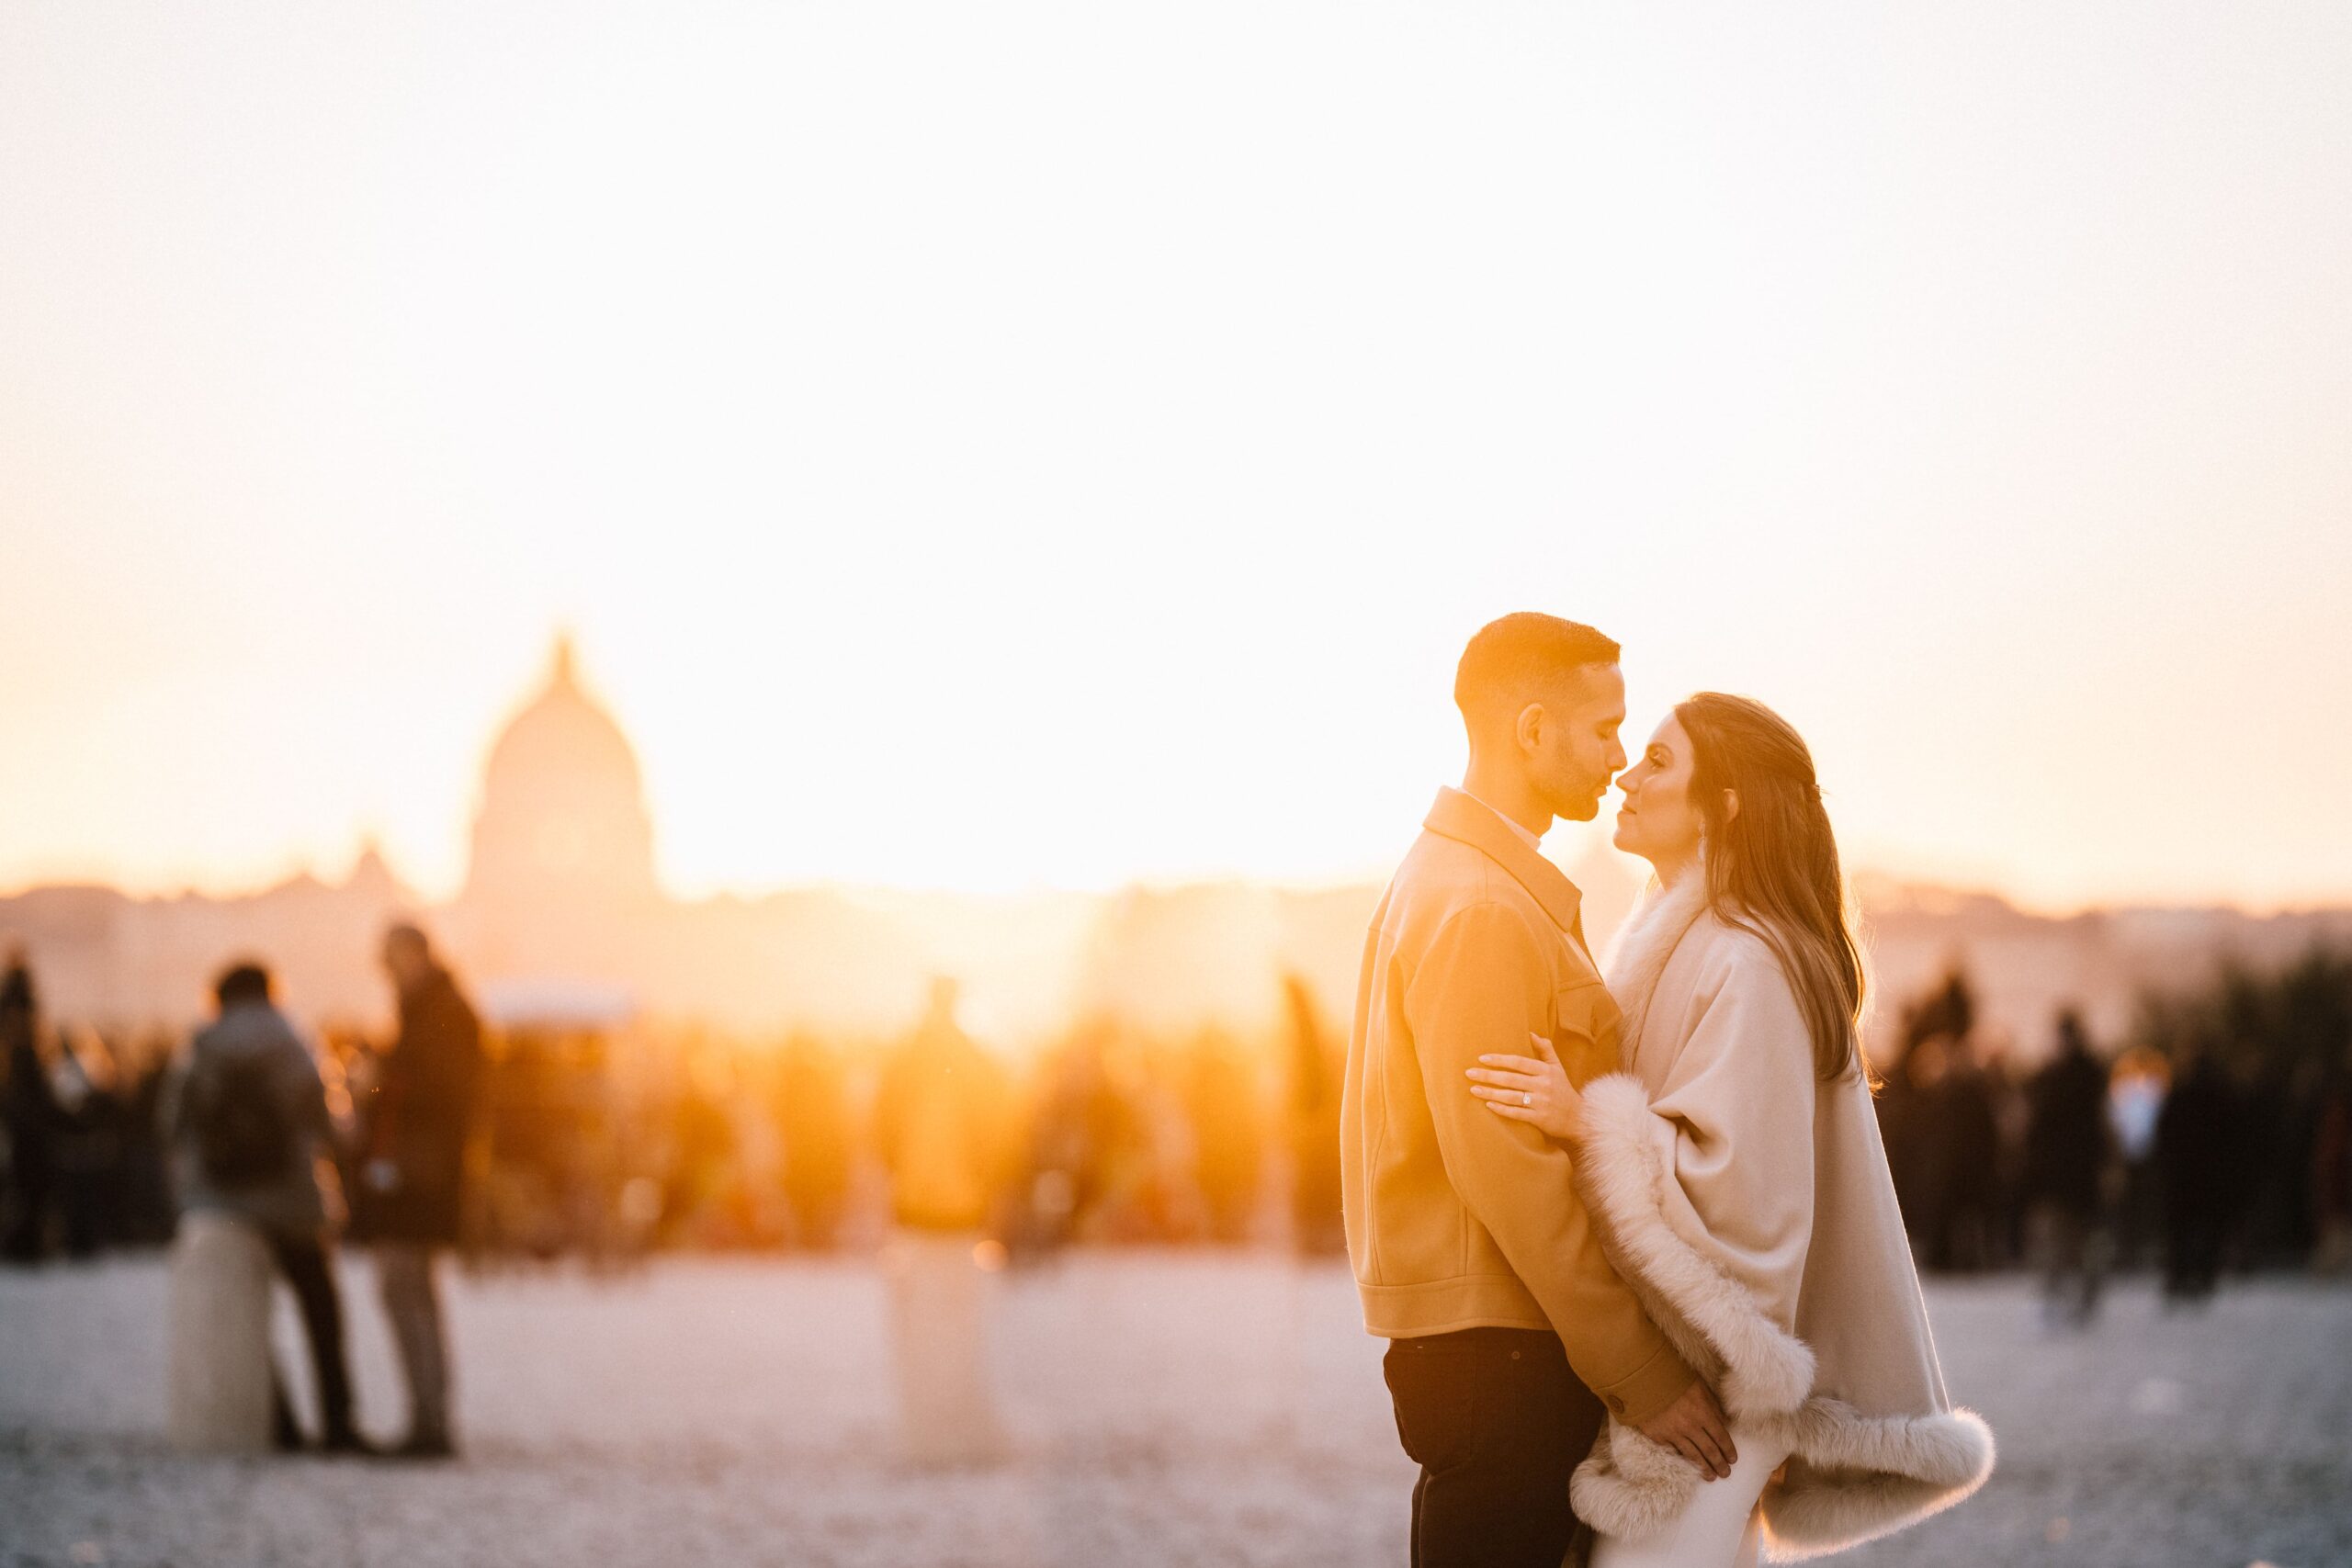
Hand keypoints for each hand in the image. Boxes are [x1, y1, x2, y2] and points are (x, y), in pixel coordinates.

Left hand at [1465, 1033, 1582, 1141]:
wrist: (1579, 1117)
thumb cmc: (1563, 1090)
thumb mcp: (1557, 1067)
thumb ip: (1545, 1049)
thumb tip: (1531, 1033)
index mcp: (1546, 1071)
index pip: (1518, 1062)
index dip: (1499, 1060)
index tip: (1482, 1059)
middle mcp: (1543, 1085)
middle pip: (1510, 1079)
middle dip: (1488, 1075)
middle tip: (1469, 1073)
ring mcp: (1541, 1103)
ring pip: (1511, 1096)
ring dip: (1490, 1092)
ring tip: (1473, 1089)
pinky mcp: (1540, 1119)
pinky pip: (1517, 1113)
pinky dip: (1502, 1109)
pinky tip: (1488, 1105)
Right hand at [1634, 1378, 1737, 1479]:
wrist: (1642, 1379)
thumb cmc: (1673, 1378)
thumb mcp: (1699, 1386)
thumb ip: (1713, 1405)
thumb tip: (1725, 1422)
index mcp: (1703, 1412)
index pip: (1721, 1437)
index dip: (1728, 1450)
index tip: (1733, 1459)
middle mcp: (1690, 1426)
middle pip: (1709, 1450)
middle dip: (1719, 1464)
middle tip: (1725, 1473)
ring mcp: (1673, 1433)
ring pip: (1693, 1455)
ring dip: (1704, 1468)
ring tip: (1711, 1477)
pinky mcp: (1658, 1436)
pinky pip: (1674, 1451)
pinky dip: (1683, 1459)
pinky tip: (1689, 1466)